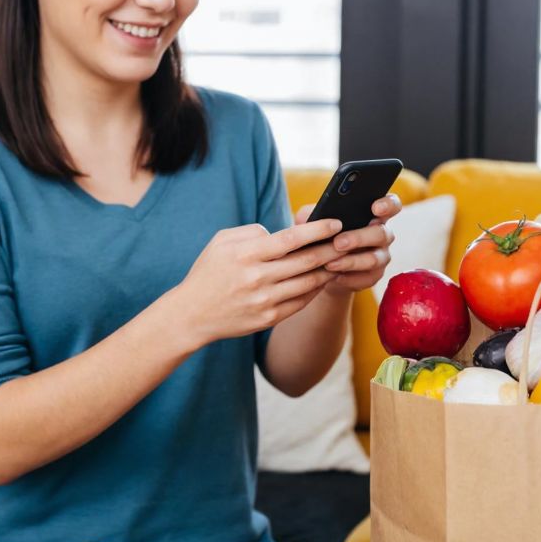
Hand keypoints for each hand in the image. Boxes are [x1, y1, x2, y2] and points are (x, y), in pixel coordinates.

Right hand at [169, 217, 346, 347]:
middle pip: (306, 261)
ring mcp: (264, 301)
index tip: (336, 222)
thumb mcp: (221, 241)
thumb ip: (252, 232)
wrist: (192, 314)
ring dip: (328, 269)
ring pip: (308, 283)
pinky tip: (322, 278)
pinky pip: (301, 302)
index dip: (317, 230)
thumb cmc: (208, 272)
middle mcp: (257, 278)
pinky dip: (315, 289)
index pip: (291, 239)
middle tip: (348, 239)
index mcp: (246, 255)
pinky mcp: (269, 319)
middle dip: (332, 249)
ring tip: (341, 258)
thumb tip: (281, 234)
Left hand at [295, 193, 401, 296]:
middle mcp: (382, 234)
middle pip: (381, 233)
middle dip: (359, 238)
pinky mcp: (375, 275)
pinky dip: (350, 278)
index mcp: (373, 215)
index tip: (375, 207)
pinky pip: (368, 277)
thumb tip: (310, 214)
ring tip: (330, 263)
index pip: (391, 205)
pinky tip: (336, 277)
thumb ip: (312, 214)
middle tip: (338, 243)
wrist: (322, 268)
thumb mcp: (314, 223)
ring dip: (352, 261)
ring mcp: (381, 255)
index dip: (387, 205)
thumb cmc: (322, 237)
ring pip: (374, 258)